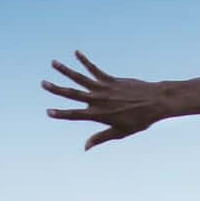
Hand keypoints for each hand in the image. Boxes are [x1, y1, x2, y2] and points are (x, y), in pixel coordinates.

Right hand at [43, 51, 165, 149]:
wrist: (156, 102)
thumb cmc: (139, 120)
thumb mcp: (120, 132)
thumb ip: (100, 138)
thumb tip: (85, 147)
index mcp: (99, 115)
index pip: (75, 115)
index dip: (60, 113)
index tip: (48, 111)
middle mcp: (98, 100)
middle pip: (73, 94)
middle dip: (57, 89)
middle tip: (43, 83)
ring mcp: (104, 88)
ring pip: (80, 78)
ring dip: (66, 70)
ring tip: (53, 62)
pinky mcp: (111, 79)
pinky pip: (95, 69)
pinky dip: (85, 61)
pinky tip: (76, 53)